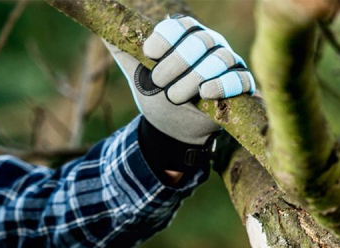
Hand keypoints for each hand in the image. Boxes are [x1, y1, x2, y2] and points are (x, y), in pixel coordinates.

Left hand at [104, 15, 254, 145]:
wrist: (174, 130)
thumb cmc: (158, 97)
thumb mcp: (137, 73)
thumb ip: (122, 49)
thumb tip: (99, 24)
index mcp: (186, 37)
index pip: (182, 25)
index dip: (167, 37)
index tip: (149, 54)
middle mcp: (210, 45)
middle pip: (201, 41)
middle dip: (178, 62)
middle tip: (160, 82)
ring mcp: (228, 64)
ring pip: (221, 58)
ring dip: (196, 77)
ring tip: (177, 96)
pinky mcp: (240, 86)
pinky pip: (240, 79)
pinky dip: (224, 84)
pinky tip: (206, 93)